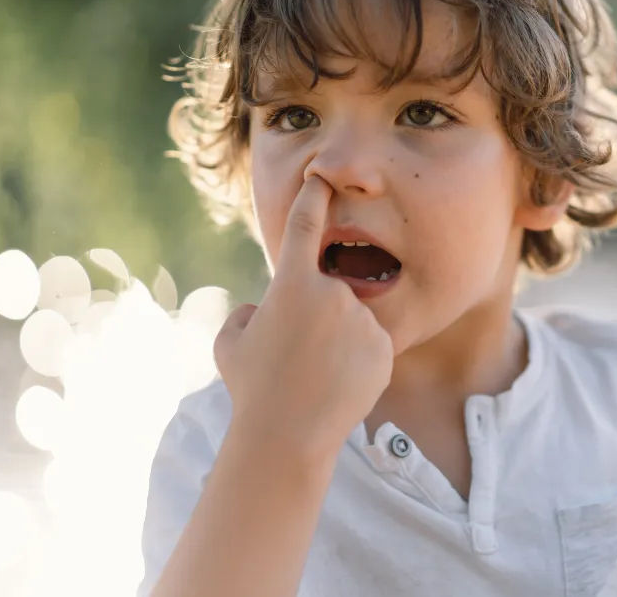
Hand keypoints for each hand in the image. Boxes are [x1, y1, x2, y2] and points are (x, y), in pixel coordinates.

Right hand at [213, 175, 393, 457]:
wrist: (288, 437)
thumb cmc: (251, 388)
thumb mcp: (231, 343)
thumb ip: (247, 314)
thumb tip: (263, 310)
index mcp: (293, 283)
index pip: (305, 225)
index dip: (314, 197)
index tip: (323, 179)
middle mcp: (334, 293)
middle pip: (328, 291)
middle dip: (315, 316)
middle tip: (297, 356)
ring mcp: (363, 320)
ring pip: (351, 320)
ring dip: (336, 340)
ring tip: (316, 376)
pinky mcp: (384, 348)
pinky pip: (370, 344)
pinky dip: (357, 360)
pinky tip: (338, 385)